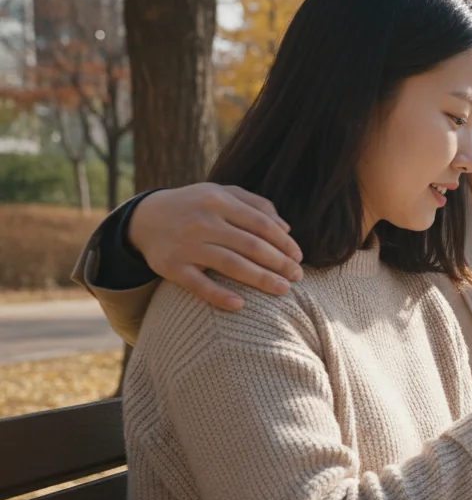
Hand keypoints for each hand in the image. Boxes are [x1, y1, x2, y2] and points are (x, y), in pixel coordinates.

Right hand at [128, 183, 304, 310]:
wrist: (144, 218)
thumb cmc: (195, 206)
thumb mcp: (220, 194)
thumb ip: (255, 204)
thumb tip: (286, 228)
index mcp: (218, 200)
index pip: (260, 224)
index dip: (284, 242)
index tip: (299, 257)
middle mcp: (202, 222)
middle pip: (251, 246)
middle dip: (279, 263)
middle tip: (298, 276)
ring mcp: (186, 245)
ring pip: (231, 265)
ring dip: (261, 279)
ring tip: (283, 289)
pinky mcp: (172, 266)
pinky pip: (198, 284)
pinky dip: (219, 296)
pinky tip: (241, 305)